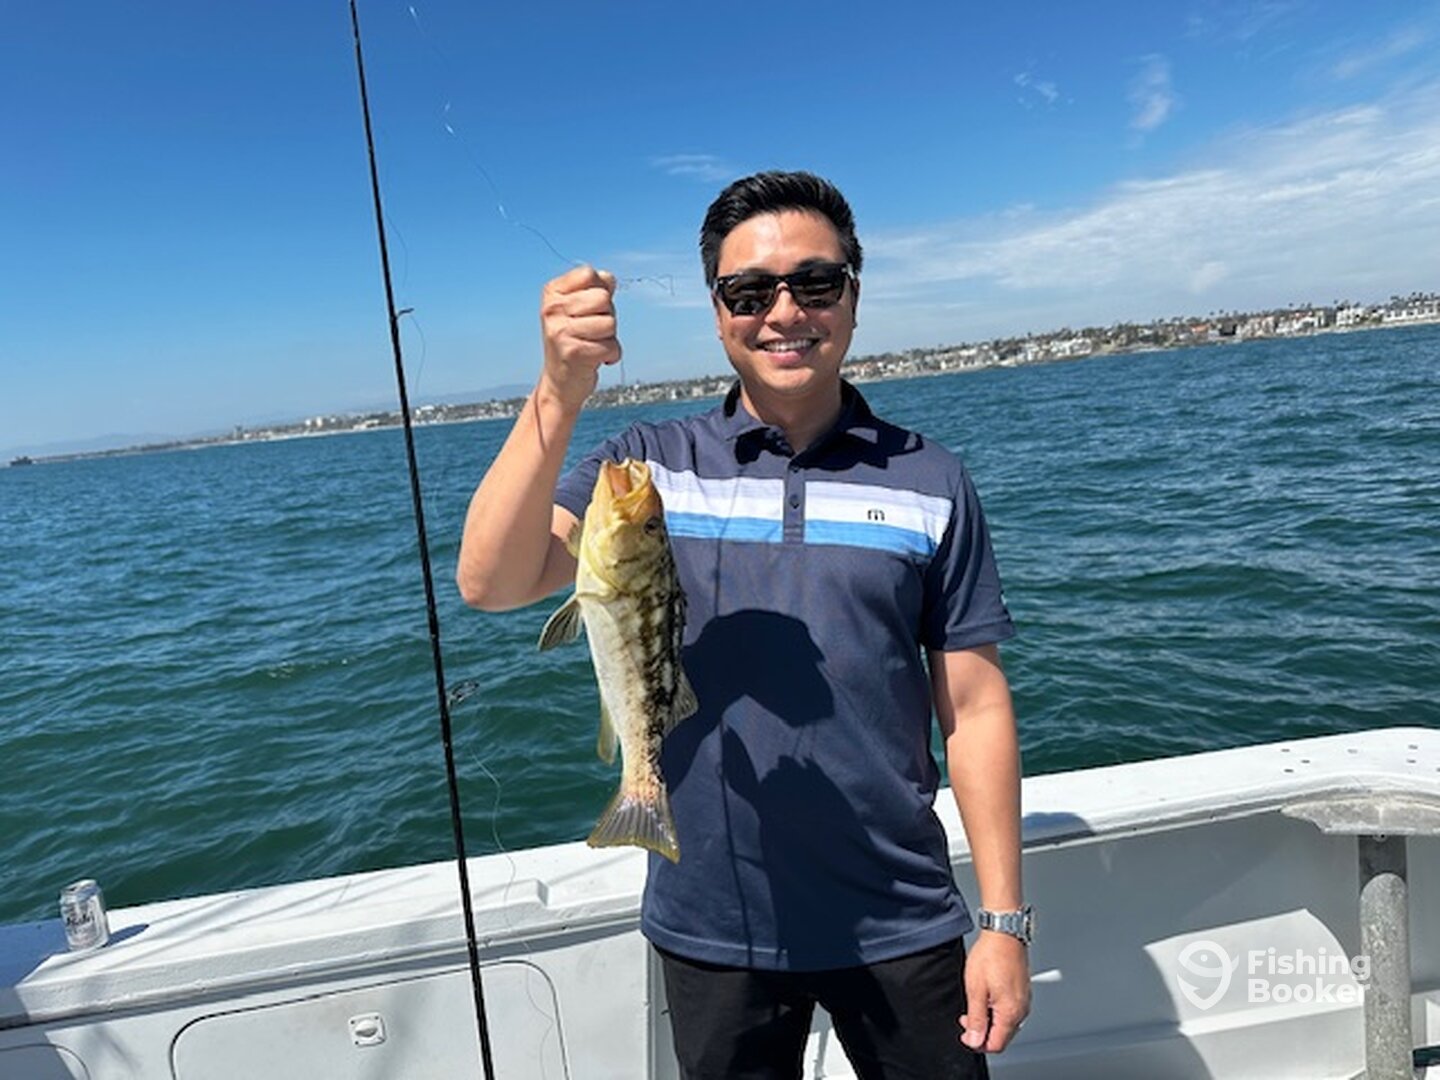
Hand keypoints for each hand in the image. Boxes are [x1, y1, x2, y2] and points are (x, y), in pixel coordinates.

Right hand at [539, 265, 619, 411]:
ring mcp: (560, 331)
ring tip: (593, 344)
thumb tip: (608, 278)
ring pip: (610, 323)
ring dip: (610, 337)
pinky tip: (596, 359)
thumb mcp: (579, 310)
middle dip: (607, 315)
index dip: (599, 290)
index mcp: (551, 293)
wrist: (560, 383)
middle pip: (603, 298)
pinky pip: (611, 346)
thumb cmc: (574, 341)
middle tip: (593, 331)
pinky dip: (612, 355)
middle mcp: (551, 310)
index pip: (588, 274)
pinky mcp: (574, 353)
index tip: (589, 309)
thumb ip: (595, 289)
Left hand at [959, 931, 1030, 1053]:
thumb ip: (976, 1019)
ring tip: (975, 1004)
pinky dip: (996, 1011)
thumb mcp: (975, 990)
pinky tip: (986, 997)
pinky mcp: (1022, 992)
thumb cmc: (991, 956)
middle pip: (1002, 1037)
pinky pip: (1009, 1011)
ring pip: (1005, 1025)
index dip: (977, 1043)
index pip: (995, 1045)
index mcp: (1010, 1013)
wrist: (1003, 934)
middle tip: (967, 1017)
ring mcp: (1023, 1001)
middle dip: (982, 1032)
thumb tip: (975, 1041)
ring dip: (988, 1021)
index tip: (965, 1033)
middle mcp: (1021, 1010)